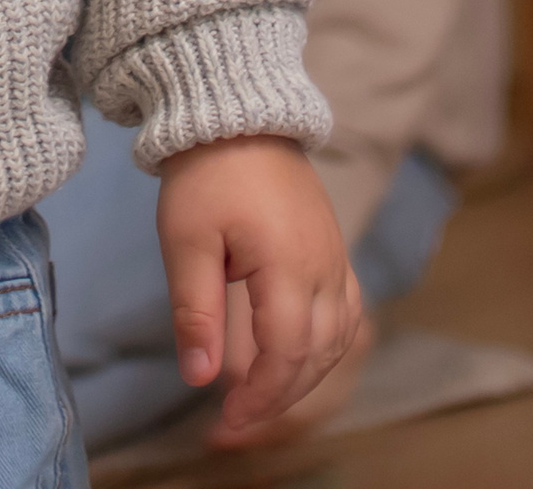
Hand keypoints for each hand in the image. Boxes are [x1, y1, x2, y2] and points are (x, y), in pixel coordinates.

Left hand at [156, 135, 361, 438]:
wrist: (236, 111)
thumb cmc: (205, 173)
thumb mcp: (186, 239)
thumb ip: (195, 310)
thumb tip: (198, 379)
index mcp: (288, 264)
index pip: (286, 354)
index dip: (260, 397)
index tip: (226, 421)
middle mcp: (324, 267)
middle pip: (316, 355)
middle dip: (279, 396)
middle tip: (234, 420)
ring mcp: (335, 257)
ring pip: (338, 340)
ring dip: (303, 376)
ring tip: (260, 395)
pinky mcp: (334, 249)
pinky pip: (347, 313)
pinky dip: (324, 346)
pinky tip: (298, 357)